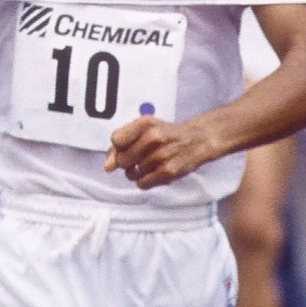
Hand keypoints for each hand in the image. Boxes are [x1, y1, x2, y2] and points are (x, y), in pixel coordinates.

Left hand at [105, 112, 220, 189]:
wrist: (197, 140)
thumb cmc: (166, 134)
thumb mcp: (146, 129)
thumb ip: (123, 144)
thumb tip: (108, 167)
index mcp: (145, 123)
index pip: (116, 140)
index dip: (118, 147)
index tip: (126, 148)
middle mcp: (153, 137)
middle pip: (122, 160)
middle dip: (126, 162)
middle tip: (138, 158)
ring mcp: (161, 155)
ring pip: (131, 174)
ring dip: (136, 172)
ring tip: (149, 164)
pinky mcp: (168, 172)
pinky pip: (143, 184)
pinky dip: (144, 181)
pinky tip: (153, 173)